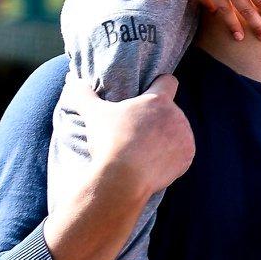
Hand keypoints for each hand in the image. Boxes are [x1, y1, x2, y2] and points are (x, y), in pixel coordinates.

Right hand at [67, 75, 195, 201]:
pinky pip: (182, 154)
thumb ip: (84, 95)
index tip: (149, 94)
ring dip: (167, 139)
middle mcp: (177, 115)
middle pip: (170, 111)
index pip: (168, 81)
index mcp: (159, 100)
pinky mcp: (187, 158)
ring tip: (144, 151)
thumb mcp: (95, 115)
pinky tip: (154, 164)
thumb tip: (73, 80)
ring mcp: (185, 137)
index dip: (159, 85)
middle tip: (138, 132)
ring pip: (178, 133)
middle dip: (158, 119)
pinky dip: (173, 159)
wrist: (123, 180)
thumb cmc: (110, 142)